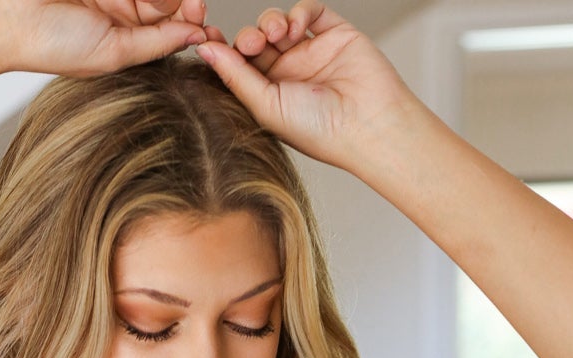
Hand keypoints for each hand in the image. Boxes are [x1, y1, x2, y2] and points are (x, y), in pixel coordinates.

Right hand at [6, 0, 214, 76]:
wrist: (9, 17)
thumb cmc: (50, 44)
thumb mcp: (114, 53)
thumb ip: (156, 44)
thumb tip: (196, 38)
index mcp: (126, 35)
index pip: (172, 24)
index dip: (192, 19)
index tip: (200, 18)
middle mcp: (122, 8)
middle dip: (181, 1)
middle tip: (188, 4)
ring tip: (142, 0)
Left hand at [195, 3, 421, 167]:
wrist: (368, 124)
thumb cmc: (317, 130)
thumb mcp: (267, 106)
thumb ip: (236, 77)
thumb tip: (204, 50)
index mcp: (268, 97)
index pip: (238, 66)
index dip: (222, 50)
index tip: (207, 39)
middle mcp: (287, 74)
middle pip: (254, 41)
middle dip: (248, 37)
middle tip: (253, 44)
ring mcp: (310, 53)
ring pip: (278, 22)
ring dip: (270, 22)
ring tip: (276, 35)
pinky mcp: (334, 34)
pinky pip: (309, 10)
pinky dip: (298, 11)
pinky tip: (296, 27)